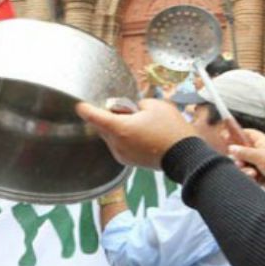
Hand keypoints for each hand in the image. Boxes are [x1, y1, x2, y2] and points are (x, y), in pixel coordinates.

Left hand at [75, 98, 195, 168]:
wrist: (184, 155)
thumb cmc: (170, 129)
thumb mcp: (155, 105)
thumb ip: (138, 103)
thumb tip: (134, 110)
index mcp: (119, 128)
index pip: (95, 117)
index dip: (86, 109)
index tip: (80, 106)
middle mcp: (116, 144)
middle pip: (102, 127)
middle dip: (108, 117)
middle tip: (123, 109)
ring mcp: (122, 155)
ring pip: (111, 137)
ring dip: (117, 128)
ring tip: (136, 122)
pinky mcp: (130, 162)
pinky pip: (120, 146)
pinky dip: (124, 138)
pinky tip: (140, 133)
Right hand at [228, 129, 264, 195]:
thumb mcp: (262, 156)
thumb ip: (245, 152)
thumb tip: (231, 148)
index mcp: (261, 142)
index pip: (245, 134)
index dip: (235, 134)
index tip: (225, 136)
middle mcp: (258, 151)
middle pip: (240, 150)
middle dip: (238, 156)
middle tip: (239, 160)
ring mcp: (257, 163)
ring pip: (242, 163)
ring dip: (244, 168)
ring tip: (251, 171)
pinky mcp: (257, 175)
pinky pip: (246, 174)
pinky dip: (248, 176)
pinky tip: (254, 177)